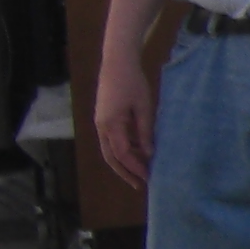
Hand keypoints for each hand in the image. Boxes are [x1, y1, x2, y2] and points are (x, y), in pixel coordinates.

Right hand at [96, 51, 156, 189]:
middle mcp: (101, 127)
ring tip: (142, 171)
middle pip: (111, 157)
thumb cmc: (133, 82)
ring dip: (125, 162)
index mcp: (110, 124)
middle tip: (140, 184)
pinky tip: (139, 153)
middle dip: (125, 172)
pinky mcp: (105, 119)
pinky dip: (124, 149)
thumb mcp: (144, 107)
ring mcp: (101, 123)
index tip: (148, 178)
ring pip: (110, 150)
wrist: (117, 63)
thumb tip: (148, 154)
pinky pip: (113, 140)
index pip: (122, 154)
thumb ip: (145, 131)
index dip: (134, 167)